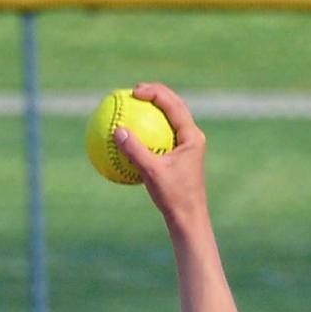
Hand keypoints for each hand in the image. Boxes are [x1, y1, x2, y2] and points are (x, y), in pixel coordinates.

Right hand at [114, 81, 207, 229]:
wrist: (188, 220)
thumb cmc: (174, 198)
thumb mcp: (152, 173)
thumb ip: (135, 150)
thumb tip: (117, 130)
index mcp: (192, 136)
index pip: (173, 103)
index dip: (153, 92)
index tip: (134, 91)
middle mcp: (192, 138)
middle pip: (174, 105)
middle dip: (155, 94)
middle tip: (134, 91)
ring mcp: (187, 147)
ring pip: (170, 120)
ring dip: (153, 110)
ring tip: (134, 106)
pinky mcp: (180, 158)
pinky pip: (163, 137)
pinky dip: (149, 132)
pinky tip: (133, 136)